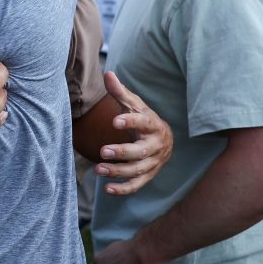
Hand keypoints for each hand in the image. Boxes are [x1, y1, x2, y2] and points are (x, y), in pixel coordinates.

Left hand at [95, 72, 172, 195]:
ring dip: (118, 171)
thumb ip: (120, 92)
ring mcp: (153, 163)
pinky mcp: (148, 176)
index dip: (130, 122)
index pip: (143, 122)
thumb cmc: (144, 119)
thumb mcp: (134, 105)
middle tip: (103, 151)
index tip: (114, 121)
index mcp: (153, 125)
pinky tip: (106, 189)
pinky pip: (137, 186)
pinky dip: (122, 189)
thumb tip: (107, 73)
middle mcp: (156, 145)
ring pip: (137, 170)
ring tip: (98, 169)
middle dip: (122, 152)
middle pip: (140, 151)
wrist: (164, 140)